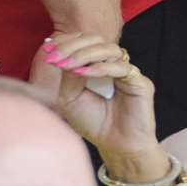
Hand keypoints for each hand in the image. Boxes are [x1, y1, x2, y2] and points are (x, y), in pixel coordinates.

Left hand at [28, 32, 162, 177]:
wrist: (115, 145)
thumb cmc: (93, 123)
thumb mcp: (70, 99)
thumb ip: (69, 77)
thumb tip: (66, 58)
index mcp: (97, 66)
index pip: (85, 42)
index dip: (67, 42)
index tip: (47, 49)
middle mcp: (113, 65)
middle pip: (97, 40)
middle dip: (73, 46)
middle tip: (55, 57)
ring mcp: (127, 72)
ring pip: (110, 49)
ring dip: (86, 54)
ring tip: (68, 65)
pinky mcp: (139, 82)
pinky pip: (121, 68)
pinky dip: (100, 68)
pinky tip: (83, 73)